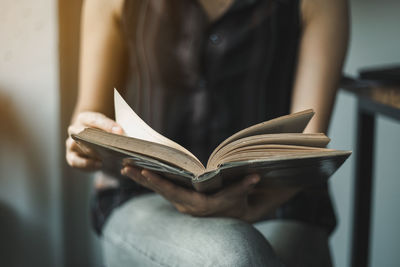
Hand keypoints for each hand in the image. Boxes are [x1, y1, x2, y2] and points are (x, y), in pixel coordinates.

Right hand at [66, 111, 123, 170]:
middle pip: (84, 134)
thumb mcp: (109, 126)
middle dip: (99, 140)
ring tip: (107, 156)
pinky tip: (99, 164)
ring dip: (93, 152)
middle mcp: (74, 130)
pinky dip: (86, 164)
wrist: (94, 139)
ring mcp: (70, 143)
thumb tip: (120, 133)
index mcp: (84, 118)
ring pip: (79, 147)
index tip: (119, 131)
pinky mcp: (71, 156)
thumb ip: (114, 129)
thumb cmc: (103, 131)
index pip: (94, 120)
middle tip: (113, 146)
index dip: (107, 125)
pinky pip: (75, 161)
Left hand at [121, 166, 301, 221]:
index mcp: (196, 204)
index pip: (172, 192)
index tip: (144, 171)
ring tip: (125, 167)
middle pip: (159, 190)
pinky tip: (139, 171)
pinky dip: (149, 180)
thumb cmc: (234, 206)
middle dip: (141, 179)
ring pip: (157, 190)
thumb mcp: (238, 197)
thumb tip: (255, 176)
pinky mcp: (178, 199)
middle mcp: (184, 204)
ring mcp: (179, 202)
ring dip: (141, 179)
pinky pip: (161, 189)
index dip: (158, 182)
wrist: (230, 218)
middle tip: (125, 167)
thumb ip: (244, 187)